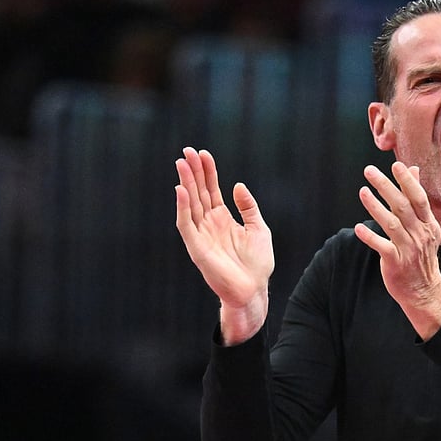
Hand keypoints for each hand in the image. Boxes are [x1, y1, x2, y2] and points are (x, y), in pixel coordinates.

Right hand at [174, 147, 273, 343]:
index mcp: (223, 219)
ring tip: (182, 163)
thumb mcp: (258, 228)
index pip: (211, 190)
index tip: (203, 153)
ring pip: (190, 204)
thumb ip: (248, 207)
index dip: (207, 172)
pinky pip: (186, 224)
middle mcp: (209, 224)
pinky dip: (183, 207)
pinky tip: (182, 190)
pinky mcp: (196, 247)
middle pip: (198, 192)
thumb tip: (237, 185)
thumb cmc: (257, 263)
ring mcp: (201, 235)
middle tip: (186, 151)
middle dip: (193, 172)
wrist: (254, 290)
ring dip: (185, 183)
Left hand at [353, 161, 440, 339]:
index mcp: (428, 224)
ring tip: (362, 192)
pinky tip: (358, 228)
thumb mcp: (425, 226)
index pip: (419, 198)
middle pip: (403, 206)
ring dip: (376, 207)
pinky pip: (383, 247)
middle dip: (386, 187)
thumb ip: (417, 198)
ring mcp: (409, 249)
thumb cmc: (421, 254)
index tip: (396, 165)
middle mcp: (420, 234)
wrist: (424, 290)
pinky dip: (370, 237)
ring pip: (392, 224)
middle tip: (369, 171)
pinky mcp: (396, 263)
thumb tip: (414, 170)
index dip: (407, 181)